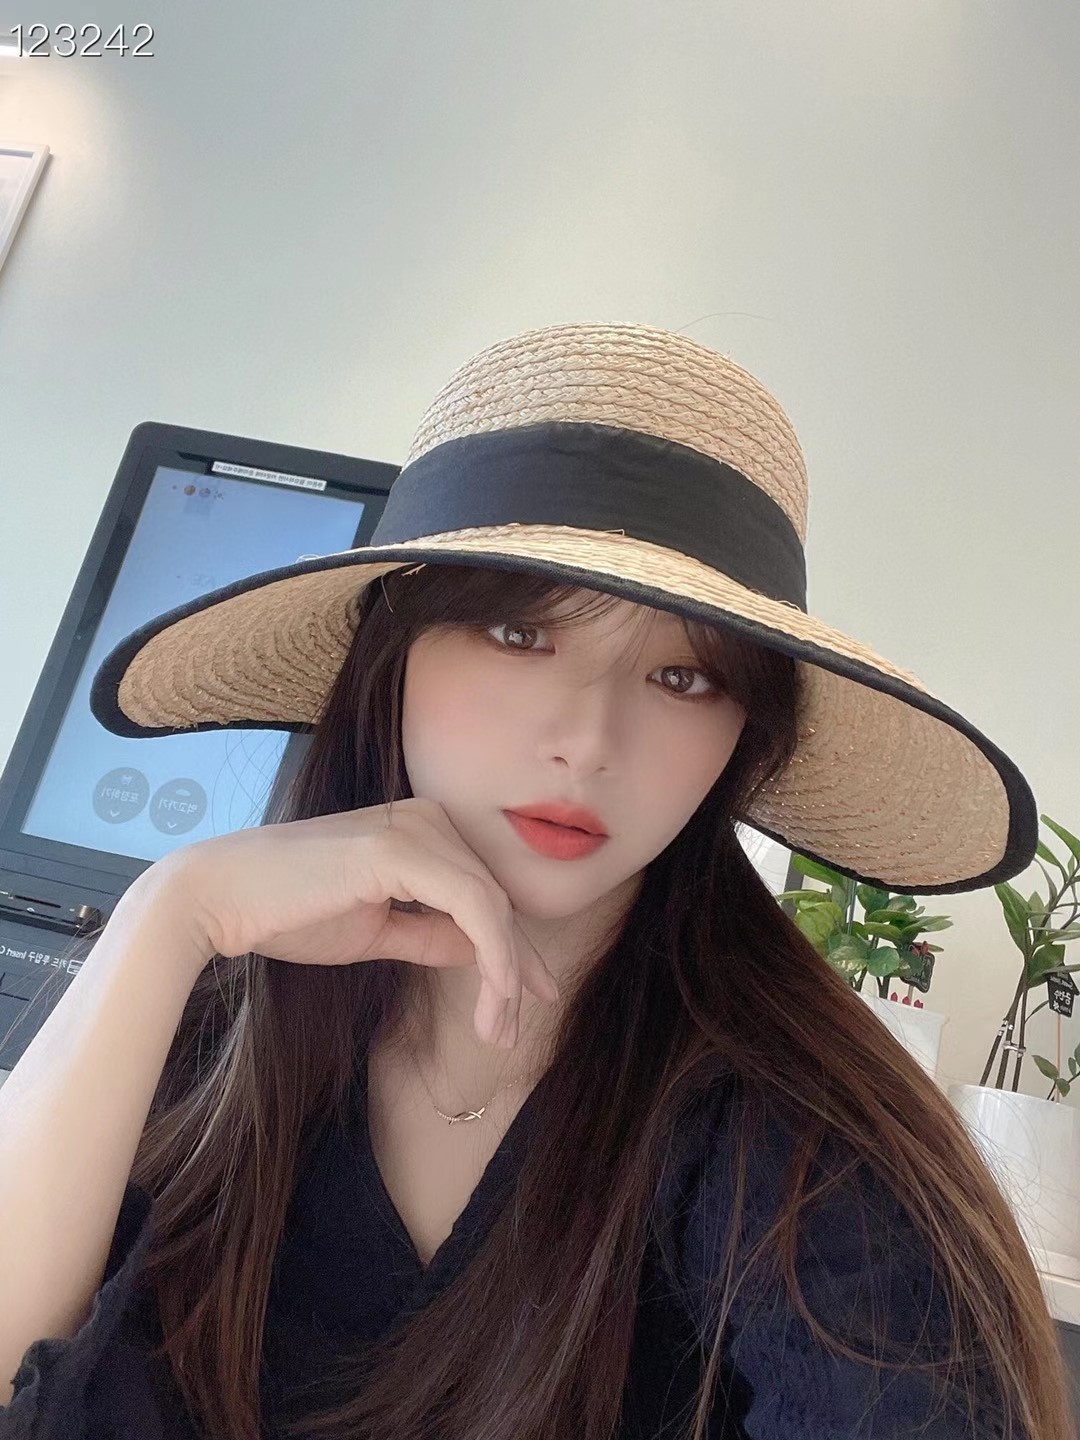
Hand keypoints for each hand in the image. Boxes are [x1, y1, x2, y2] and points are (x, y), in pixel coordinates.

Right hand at [145, 798, 557, 1047]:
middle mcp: (426, 818)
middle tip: (510, 1032)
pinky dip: (492, 955)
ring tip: (498, 1031)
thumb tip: (481, 953)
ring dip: (505, 975)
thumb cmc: (286, 914)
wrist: (219, 899)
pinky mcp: (401, 849)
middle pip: (496, 898)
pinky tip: (493, 997)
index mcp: (420, 829)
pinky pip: (471, 905)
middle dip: (514, 969)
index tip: (524, 1002)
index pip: (483, 891)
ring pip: (492, 906)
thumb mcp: (377, 931)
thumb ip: (430, 934)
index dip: (512, 950)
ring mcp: (415, 828)